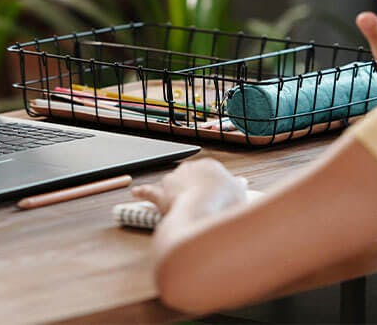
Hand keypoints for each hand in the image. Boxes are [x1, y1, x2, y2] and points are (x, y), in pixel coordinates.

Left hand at [131, 158, 247, 216]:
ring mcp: (173, 180)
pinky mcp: (161, 194)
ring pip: (172, 185)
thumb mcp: (240, 193)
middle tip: (200, 206)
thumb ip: (238, 187)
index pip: (210, 175)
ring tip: (176, 204)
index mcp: (208, 165)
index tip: (215, 201)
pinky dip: (142, 192)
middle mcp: (188, 168)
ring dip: (172, 192)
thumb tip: (240, 183)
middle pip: (190, 179)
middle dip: (193, 190)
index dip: (213, 190)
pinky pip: (149, 191)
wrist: (201, 212)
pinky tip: (135, 192)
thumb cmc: (222, 203)